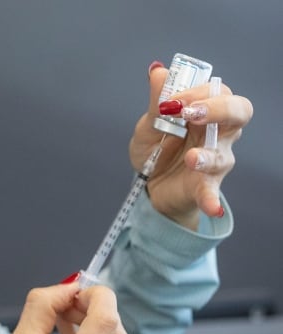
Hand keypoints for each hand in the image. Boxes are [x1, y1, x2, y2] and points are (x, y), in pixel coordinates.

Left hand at [129, 62, 252, 229]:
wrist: (150, 184)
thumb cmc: (157, 149)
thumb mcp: (150, 124)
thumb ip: (156, 101)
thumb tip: (158, 71)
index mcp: (207, 112)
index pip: (217, 91)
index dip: (197, 92)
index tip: (171, 100)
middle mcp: (218, 134)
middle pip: (238, 112)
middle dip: (218, 109)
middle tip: (191, 114)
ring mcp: (215, 162)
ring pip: (223, 154)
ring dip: (207, 155)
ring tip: (190, 157)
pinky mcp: (204, 188)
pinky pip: (212, 194)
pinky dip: (212, 200)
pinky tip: (213, 208)